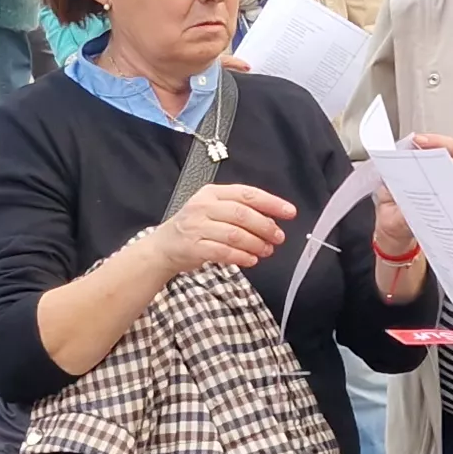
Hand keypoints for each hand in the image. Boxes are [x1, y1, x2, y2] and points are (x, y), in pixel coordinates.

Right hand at [142, 181, 293, 276]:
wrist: (163, 247)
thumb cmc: (194, 228)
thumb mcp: (213, 210)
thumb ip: (239, 211)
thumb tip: (272, 221)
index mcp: (212, 193)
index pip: (247, 194)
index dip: (271, 203)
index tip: (289, 212)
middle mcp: (203, 207)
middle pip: (242, 214)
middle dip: (265, 227)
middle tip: (278, 237)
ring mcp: (196, 227)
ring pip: (234, 234)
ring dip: (255, 244)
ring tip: (267, 251)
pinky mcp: (192, 247)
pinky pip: (223, 252)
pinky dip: (241, 257)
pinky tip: (251, 260)